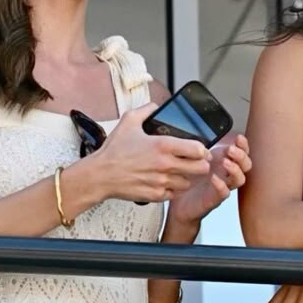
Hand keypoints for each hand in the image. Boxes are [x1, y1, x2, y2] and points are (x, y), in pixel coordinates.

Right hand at [88, 104, 211, 202]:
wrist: (100, 175)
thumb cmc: (113, 152)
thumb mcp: (128, 121)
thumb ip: (145, 110)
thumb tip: (155, 107)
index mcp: (163, 146)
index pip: (198, 150)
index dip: (202, 149)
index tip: (199, 150)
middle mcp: (165, 165)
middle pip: (201, 169)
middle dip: (200, 164)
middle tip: (194, 162)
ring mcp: (161, 182)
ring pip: (188, 183)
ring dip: (186, 177)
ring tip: (177, 172)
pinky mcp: (156, 195)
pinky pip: (174, 194)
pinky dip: (172, 189)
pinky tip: (164, 181)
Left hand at [166, 134, 251, 227]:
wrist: (179, 205)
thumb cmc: (189, 181)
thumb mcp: (195, 159)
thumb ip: (203, 149)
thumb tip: (206, 133)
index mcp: (224, 163)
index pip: (242, 153)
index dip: (244, 146)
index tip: (239, 138)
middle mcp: (226, 175)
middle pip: (246, 166)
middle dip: (242, 156)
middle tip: (231, 150)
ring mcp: (222, 187)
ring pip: (239, 180)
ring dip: (235, 169)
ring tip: (225, 162)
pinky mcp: (214, 199)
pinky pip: (224, 193)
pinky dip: (221, 185)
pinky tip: (214, 179)